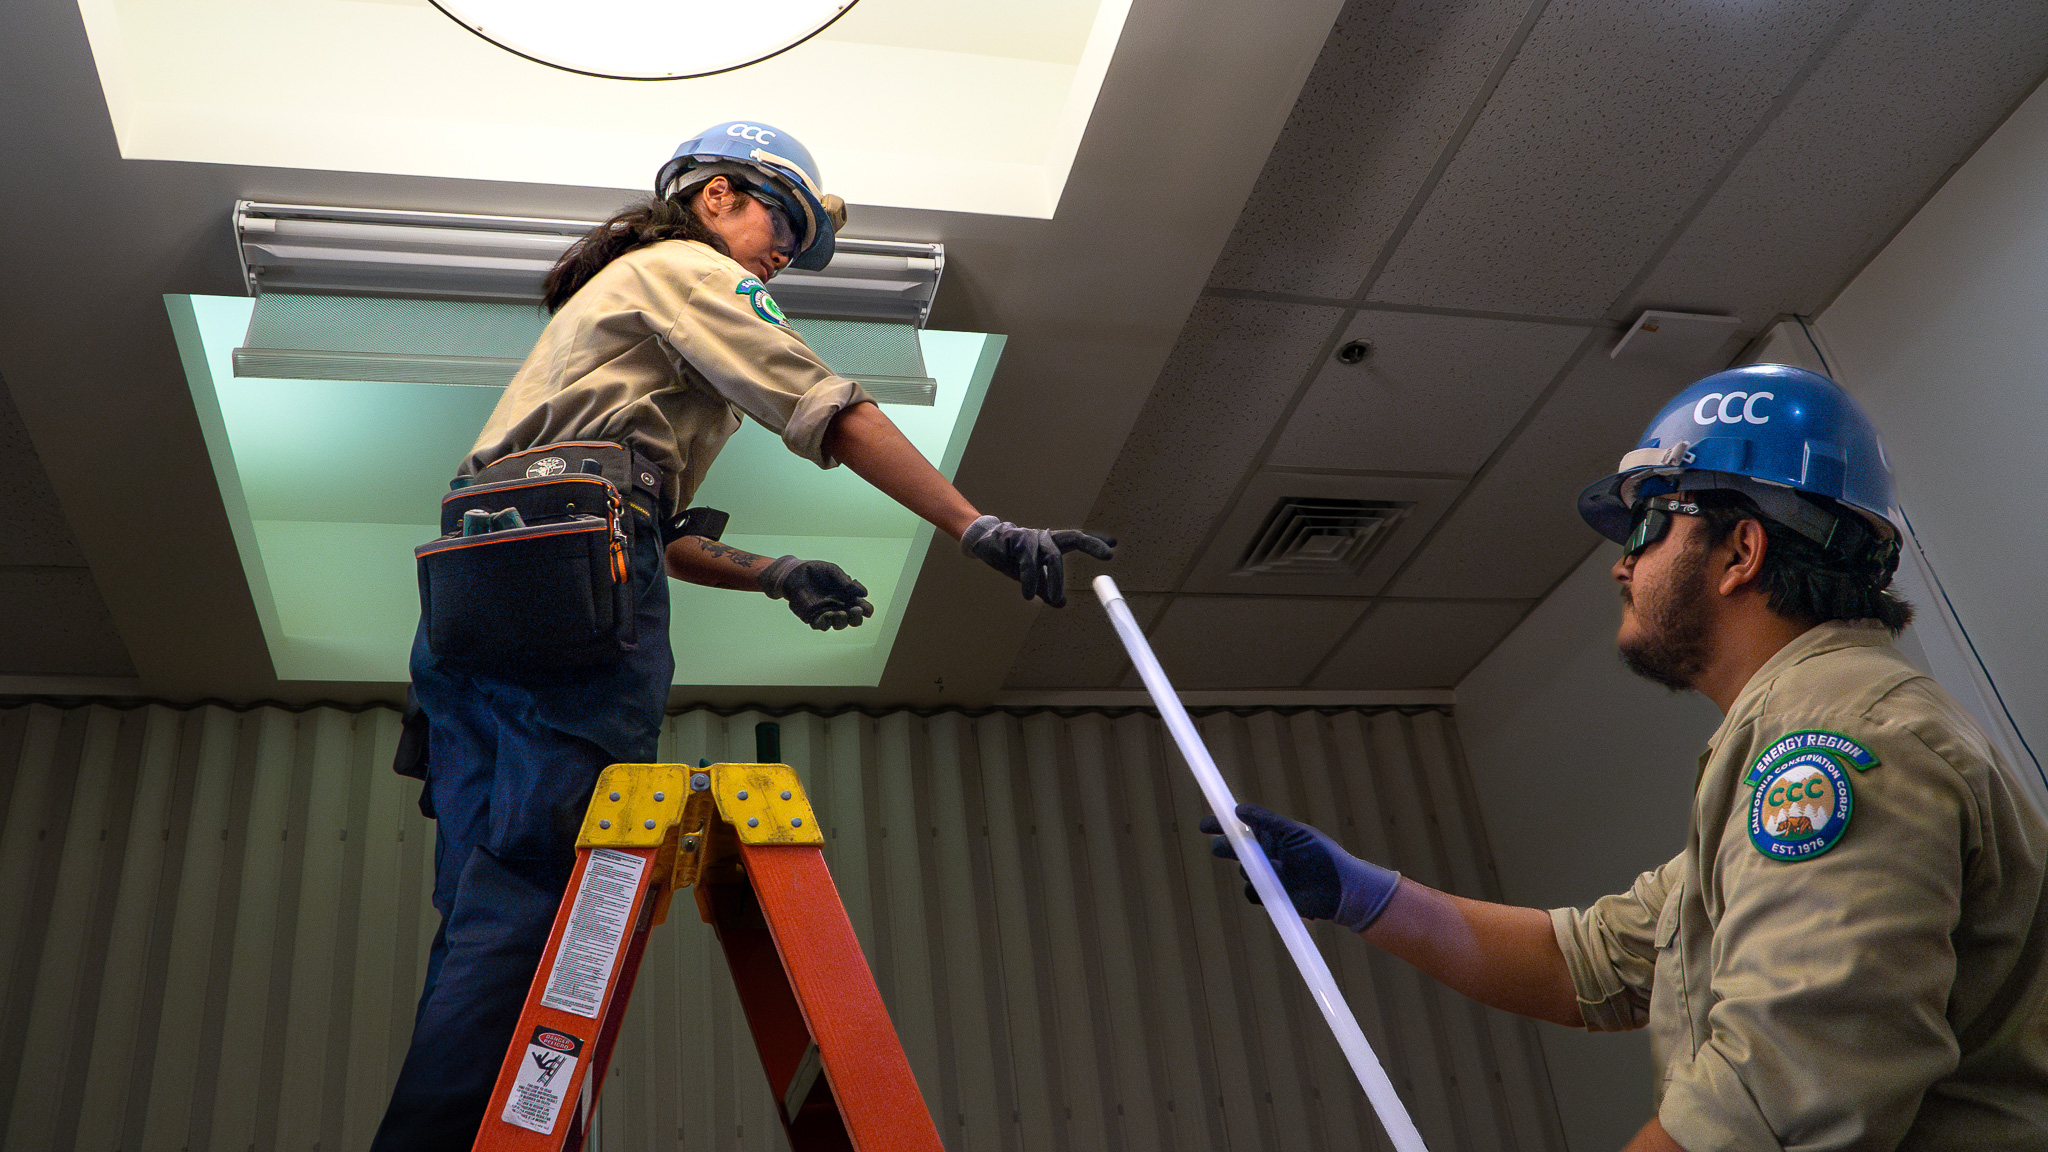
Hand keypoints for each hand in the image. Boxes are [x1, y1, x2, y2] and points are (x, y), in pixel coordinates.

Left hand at [759, 556, 873, 630]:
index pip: (861, 607)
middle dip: (856, 618)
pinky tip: (827, 615)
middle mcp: (839, 607)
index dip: (866, 610)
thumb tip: (864, 593)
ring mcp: (826, 613)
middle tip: (855, 611)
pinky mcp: (812, 617)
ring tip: (840, 613)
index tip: (866, 608)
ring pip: (838, 624)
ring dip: (841, 621)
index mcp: (847, 596)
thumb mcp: (833, 572)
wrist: (794, 573)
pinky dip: (826, 623)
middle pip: (852, 620)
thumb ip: (846, 582)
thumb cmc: (816, 571)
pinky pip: (821, 625)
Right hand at [958, 515, 1115, 607]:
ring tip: (1057, 599)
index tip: (1113, 545)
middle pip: (1074, 538)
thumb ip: (1048, 589)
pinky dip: (1031, 581)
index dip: (1095, 541)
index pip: (1078, 539)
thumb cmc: (1015, 559)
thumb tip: (1062, 604)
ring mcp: (1033, 537)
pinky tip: (1029, 594)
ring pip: (1052, 558)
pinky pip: (1028, 565)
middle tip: (1108, 556)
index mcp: (1053, 543)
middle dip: (1092, 545)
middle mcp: (1046, 537)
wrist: (987, 546)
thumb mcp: (1035, 575)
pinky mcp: (1017, 541)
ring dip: (1056, 580)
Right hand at [1199, 803, 1399, 930]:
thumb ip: (1266, 821)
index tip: (1203, 825)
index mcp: (1272, 835)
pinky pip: (1251, 893)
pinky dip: (1258, 890)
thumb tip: (1238, 810)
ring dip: (1251, 871)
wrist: (1341, 891)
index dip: (1220, 824)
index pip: (1240, 827)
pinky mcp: (1270, 896)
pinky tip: (1275, 889)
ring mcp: (1267, 876)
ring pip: (1243, 873)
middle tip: (1218, 847)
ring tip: (1277, 870)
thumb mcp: (1295, 833)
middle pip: (1235, 849)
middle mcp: (1267, 855)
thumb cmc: (1322, 856)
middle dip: (1224, 847)